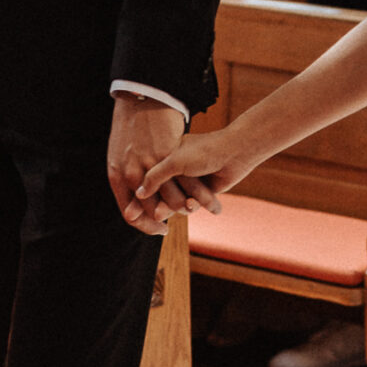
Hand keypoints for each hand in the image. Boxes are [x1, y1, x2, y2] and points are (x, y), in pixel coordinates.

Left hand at [108, 92, 187, 234]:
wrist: (139, 102)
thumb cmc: (129, 131)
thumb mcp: (119, 158)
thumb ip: (129, 182)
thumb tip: (136, 206)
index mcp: (118, 177)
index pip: (130, 213)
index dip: (146, 226)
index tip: (161, 229)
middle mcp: (132, 175)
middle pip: (153, 210)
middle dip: (167, 219)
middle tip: (178, 221)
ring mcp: (151, 166)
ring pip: (172, 199)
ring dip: (187, 209)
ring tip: (197, 210)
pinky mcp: (169, 155)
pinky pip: (185, 182)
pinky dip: (197, 194)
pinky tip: (204, 198)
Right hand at [135, 125, 255, 215]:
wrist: (234, 153)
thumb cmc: (203, 152)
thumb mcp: (173, 161)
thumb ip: (155, 177)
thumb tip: (139, 194)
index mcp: (164, 156)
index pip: (146, 181)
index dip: (139, 197)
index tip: (131, 211)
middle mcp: (175, 170)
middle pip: (159, 196)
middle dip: (159, 206)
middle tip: (158, 214)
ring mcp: (188, 182)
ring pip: (175, 203)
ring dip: (178, 207)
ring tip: (186, 204)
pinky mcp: (201, 193)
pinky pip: (190, 205)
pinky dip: (192, 206)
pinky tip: (195, 203)